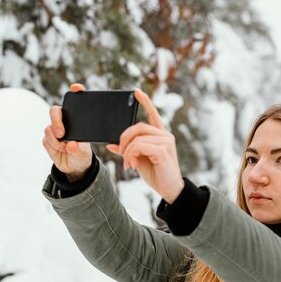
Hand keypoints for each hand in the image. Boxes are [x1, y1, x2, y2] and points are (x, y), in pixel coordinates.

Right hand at [42, 83, 92, 181]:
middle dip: (56, 121)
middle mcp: (65, 121)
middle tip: (62, 134)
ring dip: (56, 140)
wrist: (74, 167)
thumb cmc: (82, 155)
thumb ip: (78, 150)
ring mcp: (55, 129)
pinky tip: (59, 151)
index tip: (76, 88)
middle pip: (55, 111)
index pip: (76, 102)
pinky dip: (52, 146)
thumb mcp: (84, 154)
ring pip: (48, 128)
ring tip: (65, 148)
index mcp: (77, 119)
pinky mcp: (48, 139)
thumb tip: (71, 145)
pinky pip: (46, 140)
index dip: (76, 92)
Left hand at [107, 88, 184, 202]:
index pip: (152, 114)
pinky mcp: (163, 151)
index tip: (136, 91)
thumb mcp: (138, 160)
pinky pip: (139, 146)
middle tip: (120, 152)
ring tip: (127, 164)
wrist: (170, 190)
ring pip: (137, 137)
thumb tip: (110, 144)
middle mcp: (165, 136)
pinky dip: (131, 155)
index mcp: (160, 136)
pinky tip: (131, 165)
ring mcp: (165, 142)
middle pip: (138, 126)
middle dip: (124, 138)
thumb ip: (127, 150)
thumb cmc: (157, 174)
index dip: (145, 102)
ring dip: (127, 151)